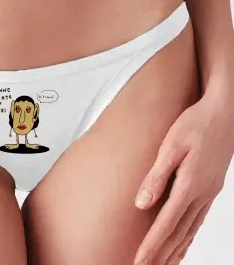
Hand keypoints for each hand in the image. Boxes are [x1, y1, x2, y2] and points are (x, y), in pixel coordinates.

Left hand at [133, 85, 233, 264]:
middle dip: (162, 254)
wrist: (224, 113)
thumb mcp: (171, 146)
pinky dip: (189, 236)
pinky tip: (183, 242)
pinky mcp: (211, 188)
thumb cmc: (195, 125)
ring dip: (176, 250)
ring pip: (190, 229)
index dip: (152, 245)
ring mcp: (210, 192)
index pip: (166, 223)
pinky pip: (198, 219)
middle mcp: (202, 194)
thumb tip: (142, 205)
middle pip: (179, 233)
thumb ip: (156, 176)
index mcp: (190, 184)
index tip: (139, 261)